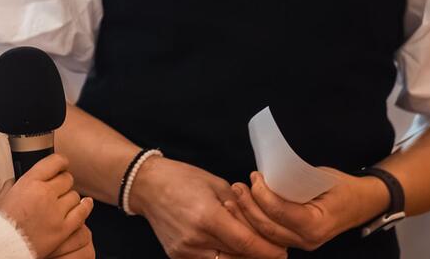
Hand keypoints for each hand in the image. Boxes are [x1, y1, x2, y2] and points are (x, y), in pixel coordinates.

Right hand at [0, 154, 93, 256]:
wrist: (2, 246)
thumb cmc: (0, 224)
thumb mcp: (2, 197)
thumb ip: (12, 184)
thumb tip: (17, 180)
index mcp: (30, 182)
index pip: (54, 162)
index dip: (61, 162)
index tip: (62, 165)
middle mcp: (45, 193)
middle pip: (67, 179)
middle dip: (63, 182)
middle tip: (59, 188)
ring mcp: (55, 212)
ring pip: (75, 196)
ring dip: (70, 198)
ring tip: (62, 203)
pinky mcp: (63, 229)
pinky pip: (82, 212)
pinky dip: (85, 207)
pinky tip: (85, 204)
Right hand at [129, 156, 286, 258]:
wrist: (147, 186)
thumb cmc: (184, 179)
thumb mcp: (218, 186)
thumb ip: (241, 210)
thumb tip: (263, 228)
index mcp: (207, 217)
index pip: (246, 243)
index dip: (268, 251)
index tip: (283, 252)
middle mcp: (195, 239)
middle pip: (238, 258)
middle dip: (258, 255)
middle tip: (272, 249)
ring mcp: (184, 251)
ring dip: (240, 257)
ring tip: (250, 247)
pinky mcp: (177, 256)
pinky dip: (222, 256)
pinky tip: (228, 245)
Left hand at [230, 170, 389, 251]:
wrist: (361, 203)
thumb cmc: (341, 186)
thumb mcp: (321, 177)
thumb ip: (294, 180)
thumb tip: (266, 175)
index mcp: (317, 223)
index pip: (281, 212)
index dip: (263, 195)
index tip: (254, 177)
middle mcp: (308, 239)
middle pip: (268, 227)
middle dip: (248, 207)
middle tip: (237, 187)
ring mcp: (302, 243)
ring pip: (266, 234)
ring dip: (248, 215)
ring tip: (235, 196)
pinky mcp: (295, 241)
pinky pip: (271, 234)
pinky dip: (256, 222)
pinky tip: (245, 208)